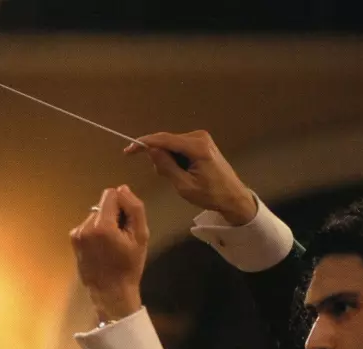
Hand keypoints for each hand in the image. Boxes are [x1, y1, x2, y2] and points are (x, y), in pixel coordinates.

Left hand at [70, 185, 147, 321]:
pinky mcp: (73, 240)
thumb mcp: (141, 238)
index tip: (128, 224)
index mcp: (101, 225)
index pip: (111, 195)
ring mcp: (76, 234)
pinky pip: (88, 226)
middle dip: (114, 216)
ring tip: (113, 246)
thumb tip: (123, 189)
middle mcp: (85, 226)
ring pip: (96, 216)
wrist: (111, 292)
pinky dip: (96, 233)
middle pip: (103, 206)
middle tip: (123, 238)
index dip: (123, 205)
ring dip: (105, 225)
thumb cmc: (129, 267)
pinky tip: (103, 249)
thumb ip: (135, 210)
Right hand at [124, 130, 256, 224]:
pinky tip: (183, 173)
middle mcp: (199, 136)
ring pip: (173, 145)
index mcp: (196, 146)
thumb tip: (151, 150)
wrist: (234, 197)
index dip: (144, 144)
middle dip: (160, 157)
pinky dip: (177, 159)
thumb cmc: (212, 195)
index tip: (128, 151)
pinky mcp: (202, 143)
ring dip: (169, 160)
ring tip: (179, 178)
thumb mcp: (185, 186)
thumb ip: (167, 167)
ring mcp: (202, 138)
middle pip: (167, 141)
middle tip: (165, 177)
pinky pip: (181, 147)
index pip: (163, 139)